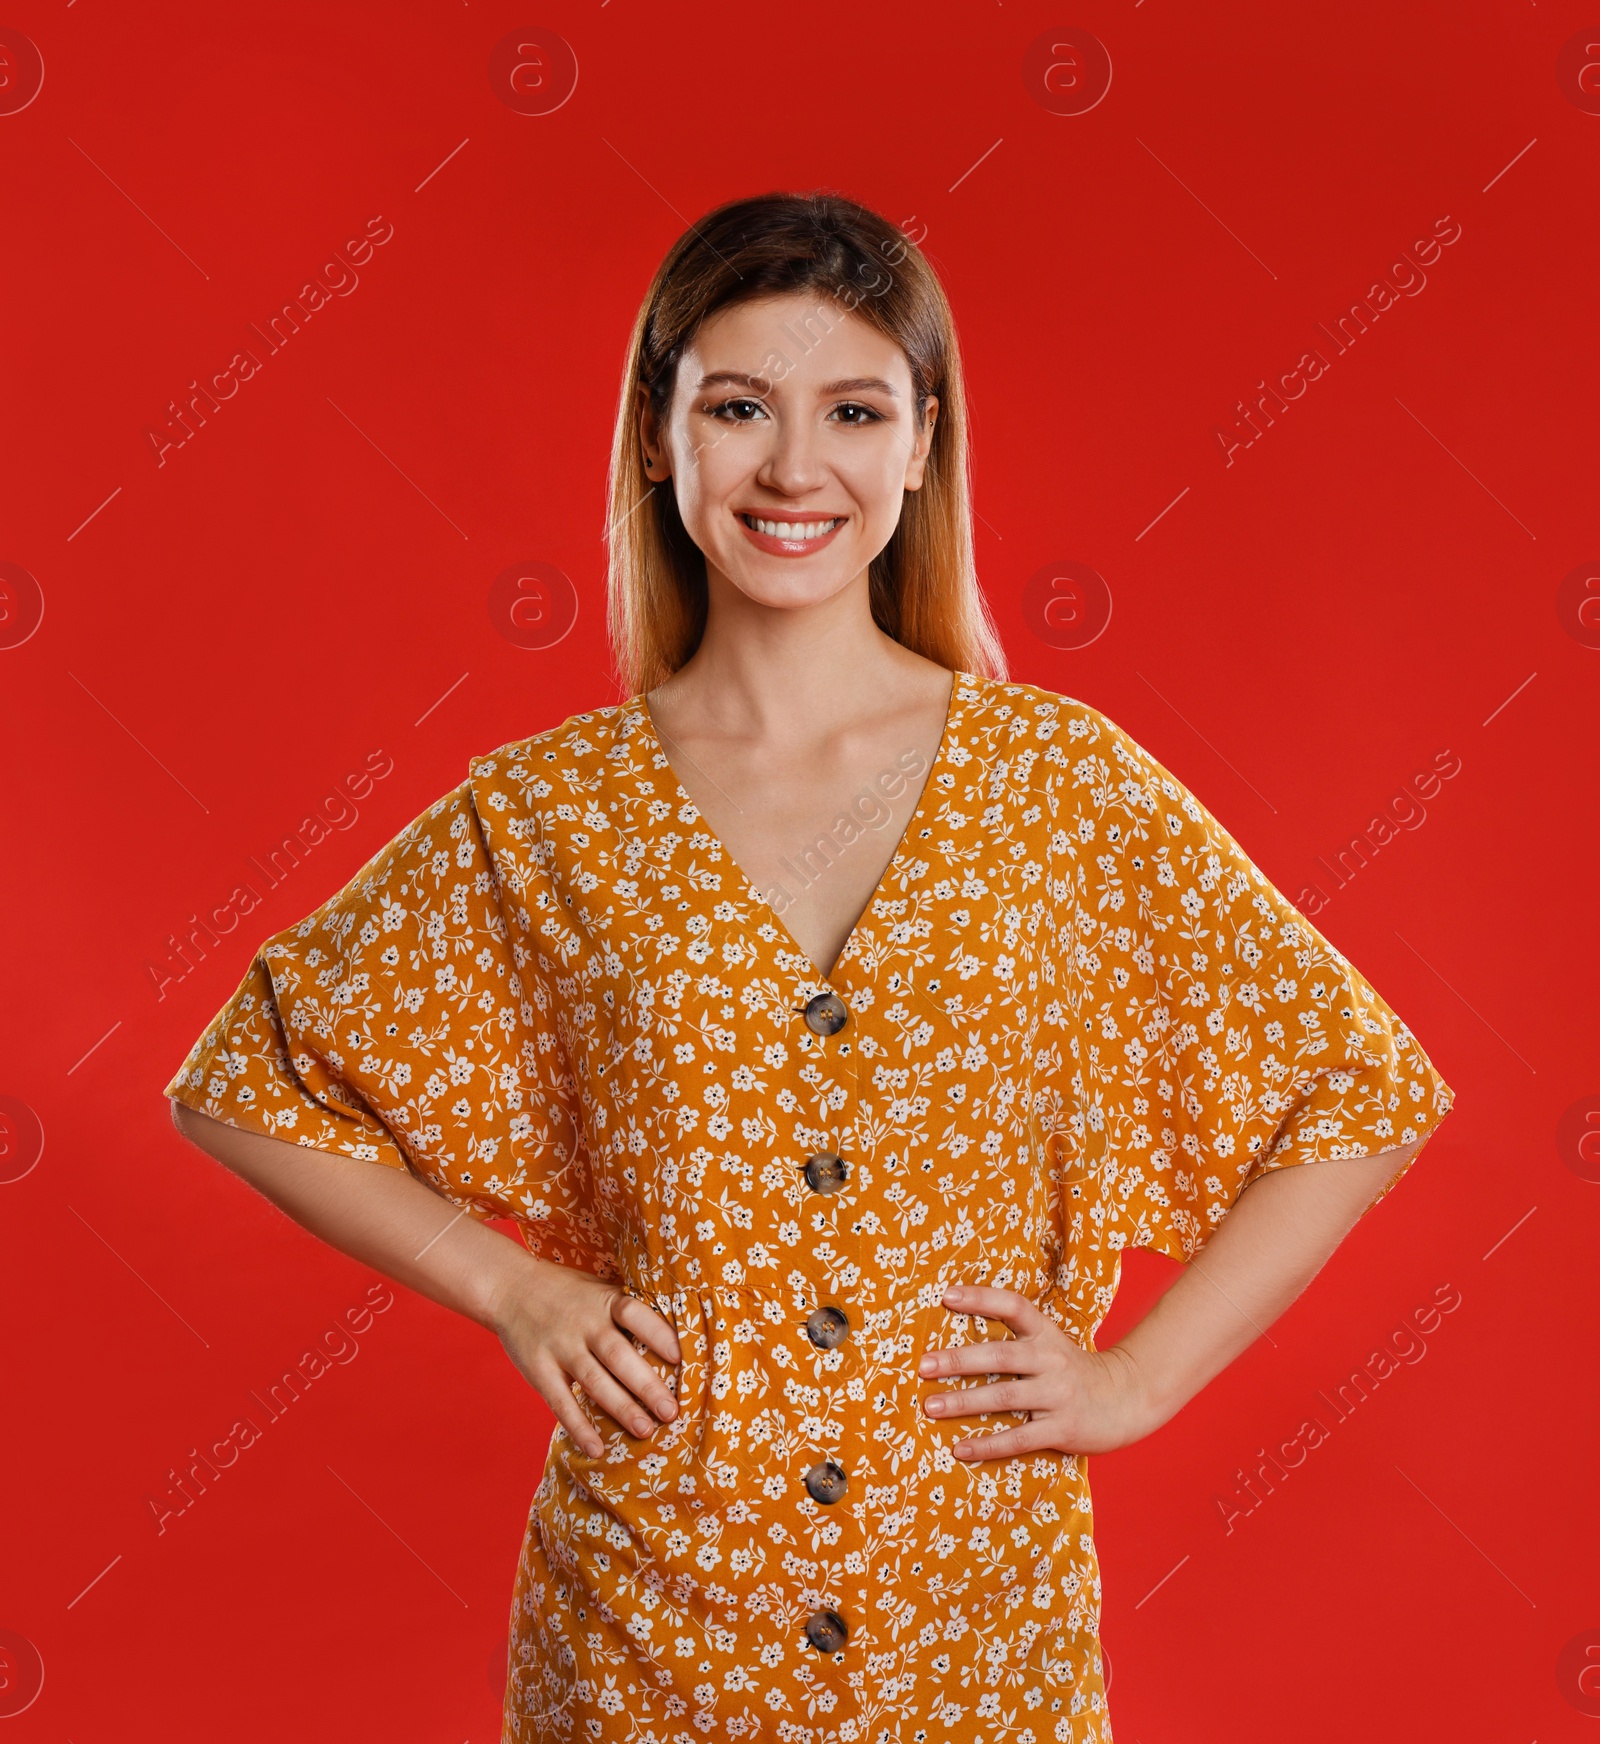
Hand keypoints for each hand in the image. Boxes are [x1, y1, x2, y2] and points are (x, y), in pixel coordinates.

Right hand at [490, 1258, 680, 1457]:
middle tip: (671, 1412)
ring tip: (645, 1431)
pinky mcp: (539, 1370)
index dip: (658, 1334)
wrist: (510, 1287)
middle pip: (618, 1355)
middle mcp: (585, 1324)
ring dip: (621, 1408)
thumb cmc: (568, 1292)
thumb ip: (627, 1311)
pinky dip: (578, 1426)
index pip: (635, 1315)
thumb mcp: (600, 1289)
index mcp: (605, 1301)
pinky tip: (597, 1448)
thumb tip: (676, 1337)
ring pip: (594, 1381)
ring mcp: (560, 1347)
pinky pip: (561, 1402)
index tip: (680, 1358)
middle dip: (646, 1385)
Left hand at [919, 1284, 1155, 1459]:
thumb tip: (958, 1342)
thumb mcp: (1050, 1344)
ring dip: (964, 1403)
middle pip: (1000, 1356)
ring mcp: (1058, 1395)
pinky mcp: (1062, 1428)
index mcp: (1046, 1334)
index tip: (946, 1296)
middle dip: (958, 1360)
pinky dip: (987, 1445)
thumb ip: (1016, 1340)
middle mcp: (1051, 1360)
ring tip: (930, 1407)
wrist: (1128, 1399)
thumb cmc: (1074, 1372)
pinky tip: (960, 1449)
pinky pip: (1019, 1438)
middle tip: (923, 1366)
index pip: (1013, 1306)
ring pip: (1004, 1398)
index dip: (980, 1298)